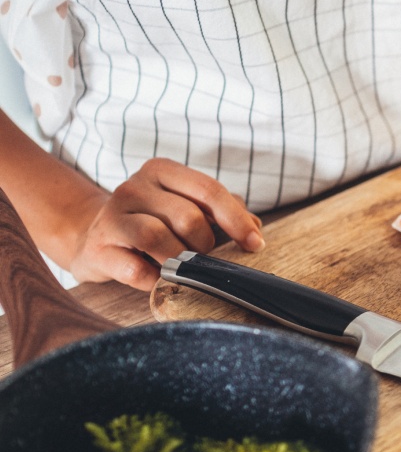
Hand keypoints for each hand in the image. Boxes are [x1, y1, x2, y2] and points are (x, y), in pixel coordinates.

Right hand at [68, 158, 264, 290]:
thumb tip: (255, 228)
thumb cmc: (153, 222)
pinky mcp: (97, 249)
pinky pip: (135, 270)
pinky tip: (157, 278)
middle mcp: (134, 187)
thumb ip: (222, 211)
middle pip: (187, 217)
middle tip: (201, 255)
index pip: (208, 190)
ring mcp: (111, 217)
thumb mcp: (186, 206)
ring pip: (157, 238)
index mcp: (161, 171)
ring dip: (179, 261)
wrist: (95, 237)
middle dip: (204, 244)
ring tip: (179, 266)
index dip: (237, 220)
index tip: (255, 244)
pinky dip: (154, 279)